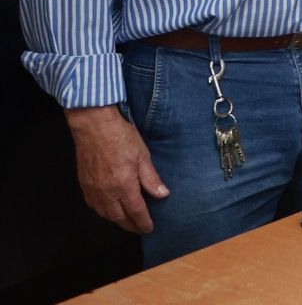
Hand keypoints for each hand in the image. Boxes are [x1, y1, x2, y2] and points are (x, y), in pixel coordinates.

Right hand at [64, 105, 166, 232]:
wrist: (93, 127)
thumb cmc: (121, 137)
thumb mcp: (143, 155)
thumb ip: (151, 178)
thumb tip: (162, 195)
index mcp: (123, 185)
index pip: (136, 211)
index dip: (143, 222)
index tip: (149, 229)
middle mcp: (106, 192)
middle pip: (118, 217)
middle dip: (130, 225)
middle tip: (140, 228)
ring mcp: (93, 189)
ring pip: (104, 213)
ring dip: (116, 220)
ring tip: (127, 221)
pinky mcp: (84, 184)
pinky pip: (94, 205)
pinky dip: (103, 212)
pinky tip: (109, 210)